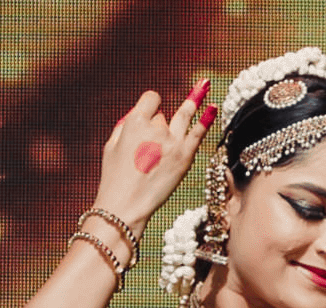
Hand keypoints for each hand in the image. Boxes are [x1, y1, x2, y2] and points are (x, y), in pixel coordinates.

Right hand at [93, 79, 215, 233]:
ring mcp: (172, 142)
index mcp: (134, 122)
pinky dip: (207, 119)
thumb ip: (125, 125)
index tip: (150, 114)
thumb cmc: (115, 177)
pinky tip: (214, 107)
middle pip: (162, 117)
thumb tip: (139, 114)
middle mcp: (154, 128)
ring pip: (183, 116)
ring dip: (195, 98)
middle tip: (150, 150)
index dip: (151, 105)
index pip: (151, 100)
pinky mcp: (185, 157)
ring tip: (204, 84)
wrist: (126, 204)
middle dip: (157, 129)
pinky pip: (198, 132)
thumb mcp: (111, 145)